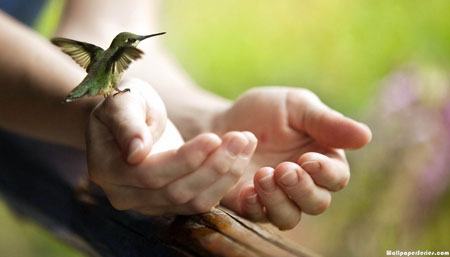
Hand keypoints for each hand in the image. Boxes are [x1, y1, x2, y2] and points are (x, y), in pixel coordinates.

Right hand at [86, 78, 256, 214]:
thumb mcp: (121, 103)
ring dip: (225, 175)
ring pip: (194, 201)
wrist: (130, 121)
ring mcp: (149, 204)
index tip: (214, 137)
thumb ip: (126, 124)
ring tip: (246, 144)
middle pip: (176, 192)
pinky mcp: (170, 204)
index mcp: (108, 171)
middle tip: (240, 139)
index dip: (185, 159)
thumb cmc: (126, 106)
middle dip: (213, 166)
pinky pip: (202, 200)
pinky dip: (225, 181)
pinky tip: (241, 156)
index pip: (151, 173)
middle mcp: (126, 196)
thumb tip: (137, 152)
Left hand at [213, 87, 371, 229]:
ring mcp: (276, 198)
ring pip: (289, 217)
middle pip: (316, 203)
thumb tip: (366, 136)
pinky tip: (247, 190)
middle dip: (302, 189)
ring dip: (279, 201)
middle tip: (284, 169)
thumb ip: (326, 122)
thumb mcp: (296, 106)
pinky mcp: (250, 204)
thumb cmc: (265, 111)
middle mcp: (303, 184)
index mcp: (321, 160)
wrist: (224, 122)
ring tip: (263, 175)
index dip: (326, 172)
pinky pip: (258, 217)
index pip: (336, 177)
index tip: (307, 159)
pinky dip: (255, 206)